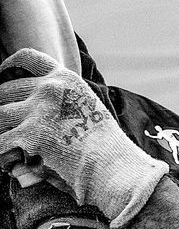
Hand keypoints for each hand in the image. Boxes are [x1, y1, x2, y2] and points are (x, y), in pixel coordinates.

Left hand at [0, 48, 167, 227]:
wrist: (116, 169)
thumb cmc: (107, 150)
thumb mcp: (90, 112)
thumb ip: (64, 103)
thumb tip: (28, 114)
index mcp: (67, 80)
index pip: (28, 59)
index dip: (10, 66)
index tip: (4, 75)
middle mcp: (50, 89)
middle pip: (5, 91)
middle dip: (4, 111)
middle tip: (13, 130)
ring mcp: (38, 111)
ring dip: (5, 135)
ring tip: (17, 152)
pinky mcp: (29, 136)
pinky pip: (0, 144)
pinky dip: (4, 156)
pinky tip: (16, 165)